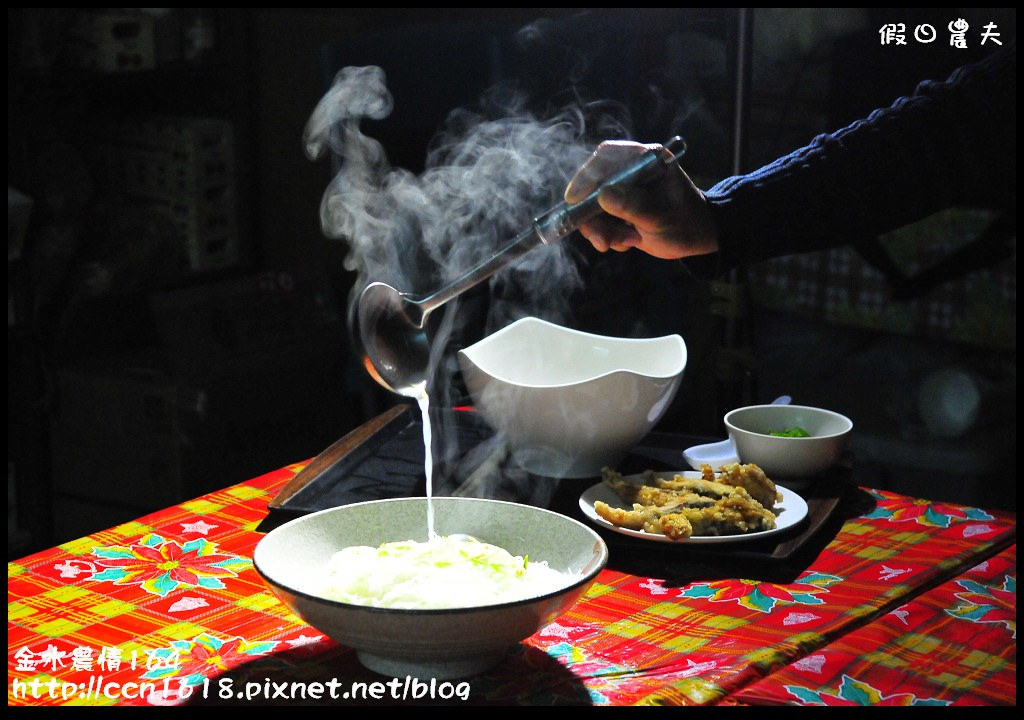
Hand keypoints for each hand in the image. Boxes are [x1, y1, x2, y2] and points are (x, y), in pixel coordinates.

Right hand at [564, 140, 718, 259]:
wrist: (695, 238)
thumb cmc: (685, 222)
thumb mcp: (661, 215)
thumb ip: (633, 205)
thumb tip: (603, 195)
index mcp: (645, 159)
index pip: (607, 157)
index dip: (587, 177)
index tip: (574, 200)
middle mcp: (630, 170)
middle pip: (593, 184)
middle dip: (591, 215)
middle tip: (600, 240)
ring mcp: (622, 189)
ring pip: (592, 206)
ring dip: (600, 229)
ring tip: (621, 243)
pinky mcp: (618, 207)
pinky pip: (599, 220)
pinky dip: (608, 235)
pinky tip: (628, 241)